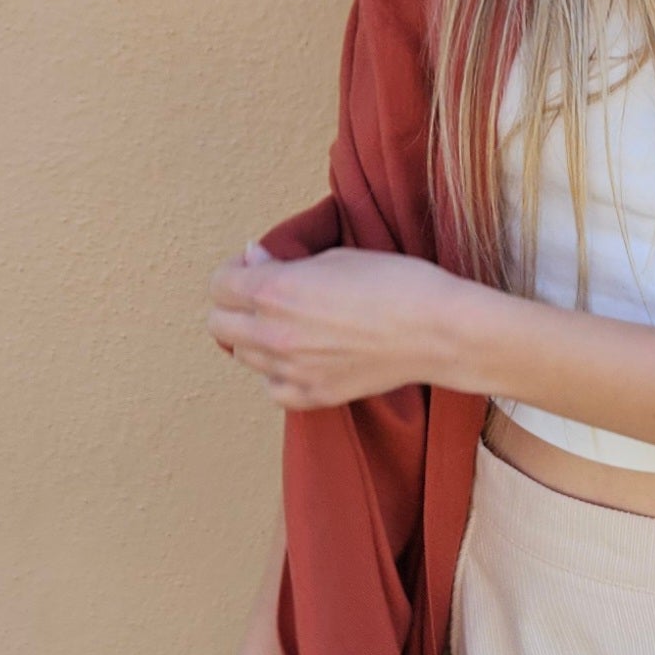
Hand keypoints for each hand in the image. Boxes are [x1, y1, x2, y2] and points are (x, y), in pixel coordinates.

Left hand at [207, 240, 460, 407]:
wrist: (436, 330)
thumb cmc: (394, 282)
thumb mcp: (336, 257)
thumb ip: (284, 263)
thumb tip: (252, 260)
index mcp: (276, 290)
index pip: (219, 285)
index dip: (234, 271)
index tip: (253, 267)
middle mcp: (274, 334)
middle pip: (218, 324)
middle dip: (234, 305)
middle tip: (263, 294)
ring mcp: (291, 371)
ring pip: (243, 357)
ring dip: (255, 337)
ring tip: (289, 322)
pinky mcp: (312, 397)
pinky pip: (272, 387)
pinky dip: (279, 372)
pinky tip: (302, 355)